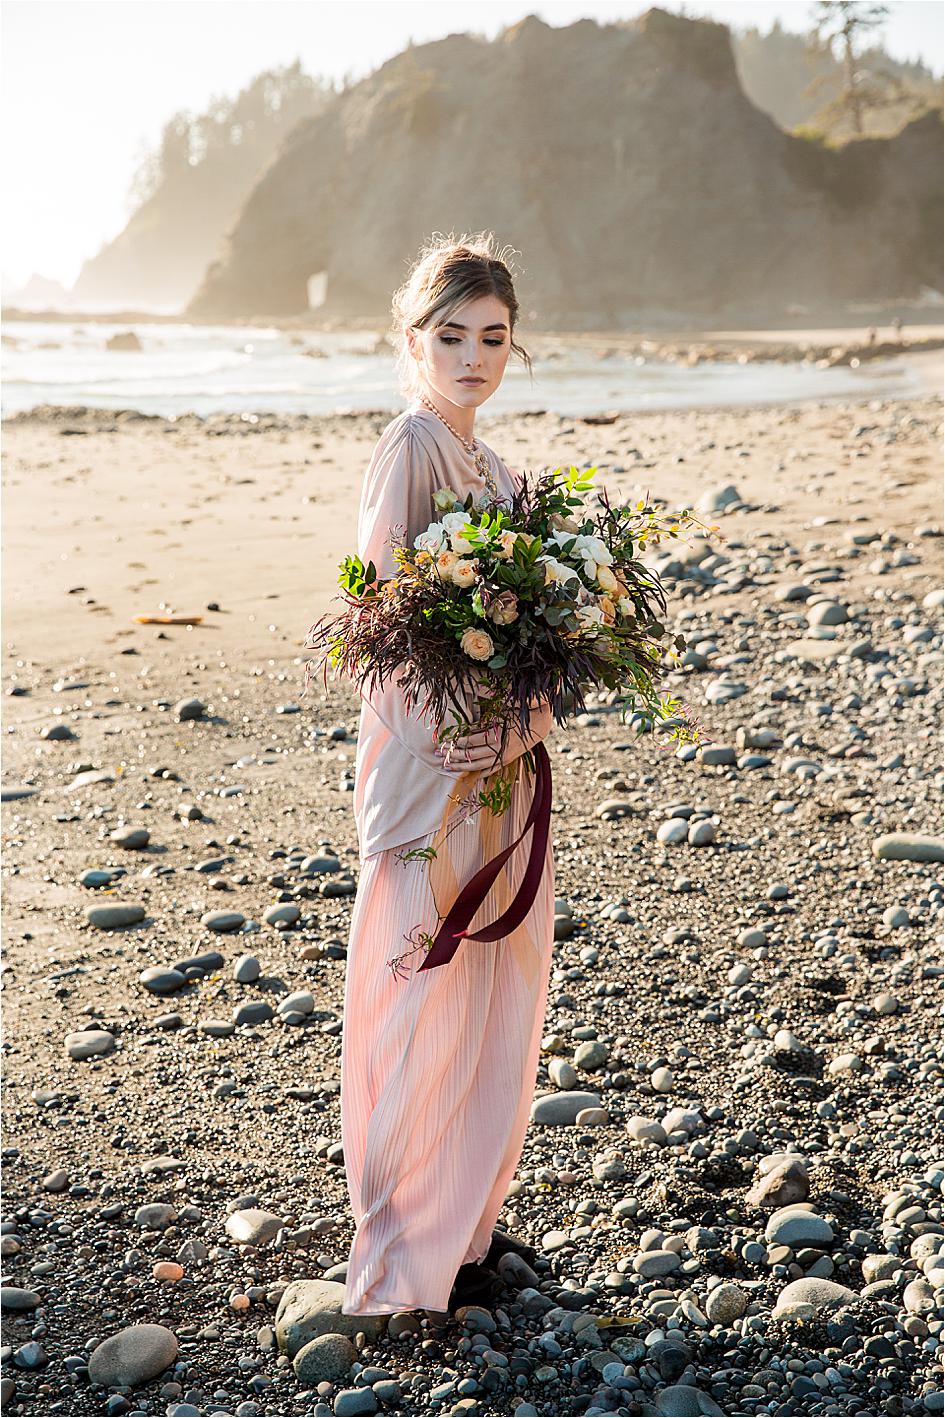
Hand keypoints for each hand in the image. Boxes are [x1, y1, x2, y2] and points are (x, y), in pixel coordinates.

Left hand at [435, 697, 552, 773]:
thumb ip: (484, 716)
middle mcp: (500, 749)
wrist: (540, 723)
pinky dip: (478, 773)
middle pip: (472, 755)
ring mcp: (503, 757)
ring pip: (478, 766)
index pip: (472, 741)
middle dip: (453, 756)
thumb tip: (466, 715)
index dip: (457, 743)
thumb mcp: (501, 710)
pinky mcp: (506, 760)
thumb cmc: (518, 712)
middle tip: (438, 755)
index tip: (444, 743)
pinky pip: (490, 770)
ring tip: (446, 767)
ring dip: (461, 767)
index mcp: (497, 734)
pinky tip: (466, 774)